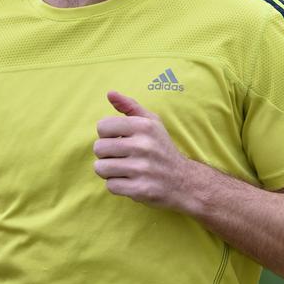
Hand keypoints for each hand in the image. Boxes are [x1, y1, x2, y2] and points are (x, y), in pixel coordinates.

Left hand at [93, 91, 189, 209]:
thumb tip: (109, 93)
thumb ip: (129, 106)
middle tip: (121, 157)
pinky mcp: (140, 189)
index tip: (120, 140)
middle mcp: (143, 146)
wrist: (184, 181)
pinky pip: (110, 186)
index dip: (107, 134)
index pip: (102, 126)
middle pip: (98, 148)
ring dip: (109, 171)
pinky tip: (130, 181)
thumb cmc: (162, 148)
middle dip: (106, 154)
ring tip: (124, 169)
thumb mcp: (152, 122)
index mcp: (144, 126)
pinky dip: (117, 185)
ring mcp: (142, 169)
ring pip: (101, 168)